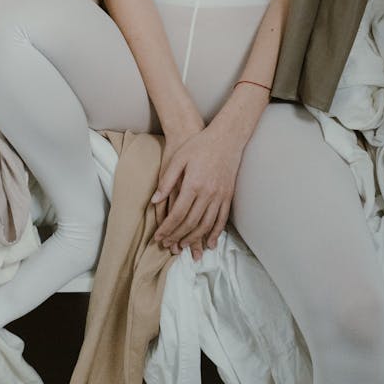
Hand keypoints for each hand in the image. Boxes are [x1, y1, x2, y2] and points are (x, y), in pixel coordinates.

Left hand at [151, 124, 244, 257]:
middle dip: (177, 237)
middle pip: (190, 223)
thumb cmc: (199, 145)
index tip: (158, 237)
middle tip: (167, 245)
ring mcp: (220, 195)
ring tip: (183, 246)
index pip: (177, 214)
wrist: (226, 137)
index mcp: (193, 184)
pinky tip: (209, 243)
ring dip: (194, 239)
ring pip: (206, 225)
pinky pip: (222, 219)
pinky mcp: (228, 196)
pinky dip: (215, 233)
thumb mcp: (178, 158)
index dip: (166, 228)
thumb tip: (155, 201)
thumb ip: (166, 181)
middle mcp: (208, 193)